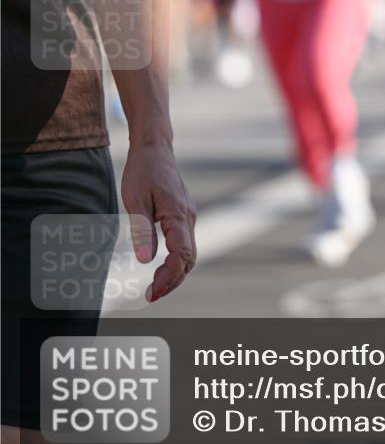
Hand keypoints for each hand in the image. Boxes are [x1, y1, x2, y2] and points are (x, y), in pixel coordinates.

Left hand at [121, 145, 196, 302]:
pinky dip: (177, 260)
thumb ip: (142, 230)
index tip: (152, 292)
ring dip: (176, 273)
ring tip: (155, 286)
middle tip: (151, 295)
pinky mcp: (184, 215)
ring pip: (190, 253)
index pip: (180, 255)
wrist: (154, 148)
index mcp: (178, 215)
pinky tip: (162, 267)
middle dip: (173, 281)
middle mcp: (188, 217)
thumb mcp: (135, 200)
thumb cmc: (143, 171)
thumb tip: (145, 261)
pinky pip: (185, 243)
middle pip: (189, 259)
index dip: (169, 277)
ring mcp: (188, 216)